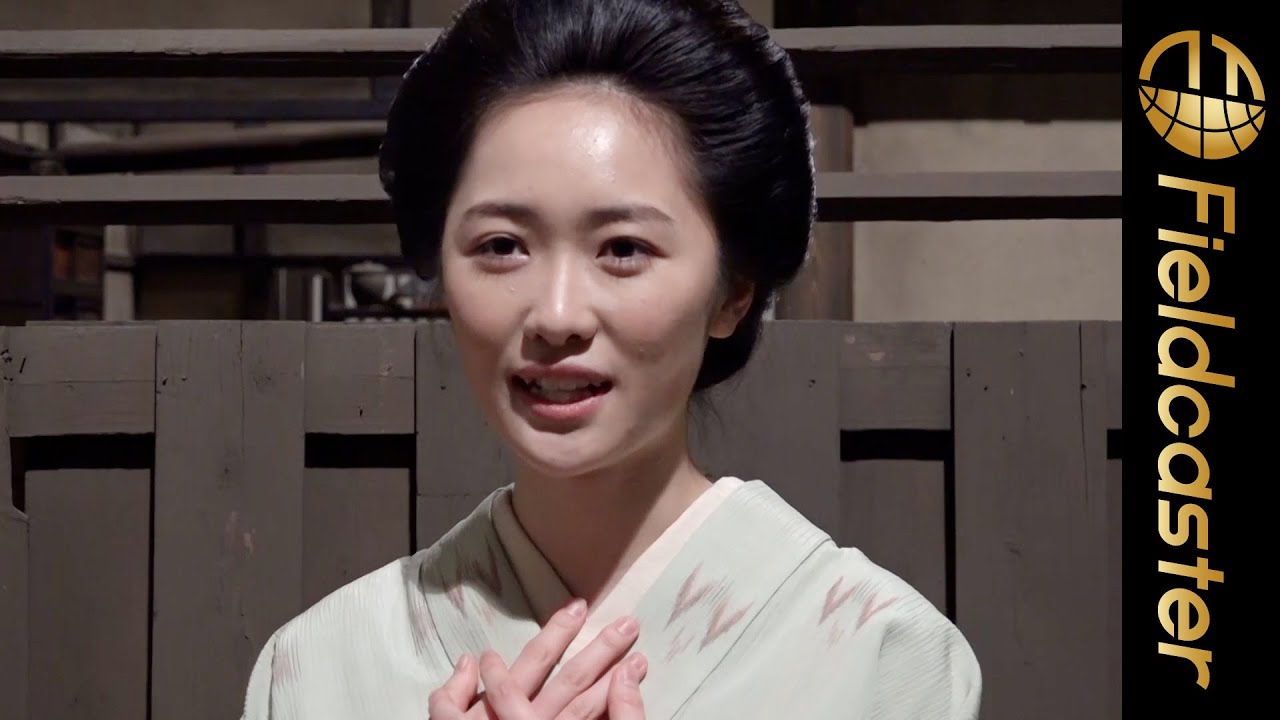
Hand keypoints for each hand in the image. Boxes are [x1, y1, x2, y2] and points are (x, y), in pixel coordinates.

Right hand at [427, 599, 647, 718]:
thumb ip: (451, 696)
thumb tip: (467, 661)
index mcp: (505, 707)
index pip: (536, 659)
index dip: (558, 631)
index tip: (578, 606)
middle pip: (572, 678)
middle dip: (601, 649)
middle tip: (628, 624)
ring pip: (588, 708)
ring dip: (615, 680)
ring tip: (639, 659)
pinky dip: (613, 715)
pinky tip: (629, 698)